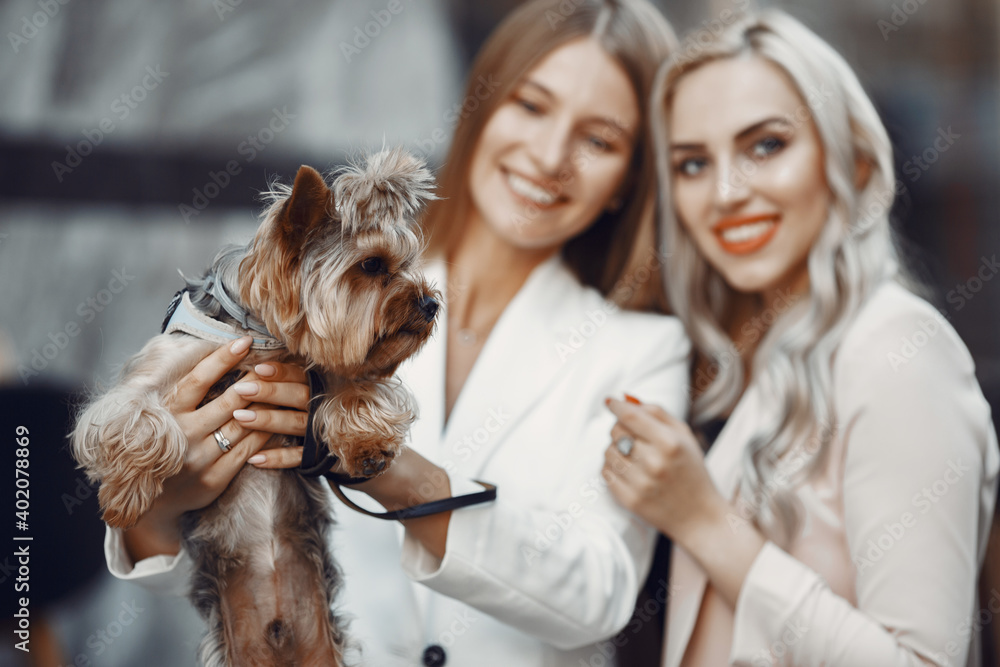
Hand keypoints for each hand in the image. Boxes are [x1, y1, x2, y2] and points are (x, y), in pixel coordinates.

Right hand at [123, 337, 308, 559]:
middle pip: (227, 402)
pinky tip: (276, 420)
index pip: (198, 381)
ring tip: (282, 387)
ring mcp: (199, 459)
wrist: (151, 504)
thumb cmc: (161, 449)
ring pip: (241, 427)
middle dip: (254, 381)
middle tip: (274, 362)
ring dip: (264, 406)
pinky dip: (264, 434)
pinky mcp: (214, 479)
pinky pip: (247, 451)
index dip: (221, 359)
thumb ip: (180, 394)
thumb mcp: (160, 419)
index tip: (244, 342)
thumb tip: (210, 357)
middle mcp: (183, 436)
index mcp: (167, 415)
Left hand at [601, 398, 727, 548]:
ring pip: (607, 452)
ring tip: (632, 456)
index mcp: (670, 443)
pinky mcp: (630, 500)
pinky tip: (628, 471)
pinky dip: (612, 468)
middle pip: (616, 432)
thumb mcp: (684, 436)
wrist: (699, 516)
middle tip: (633, 437)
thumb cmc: (692, 471)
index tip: (609, 402)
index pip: (631, 416)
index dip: (616, 406)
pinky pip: (605, 473)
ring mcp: (640, 483)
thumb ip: (656, 412)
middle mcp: (654, 463)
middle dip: (620, 429)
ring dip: (615, 449)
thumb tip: (624, 398)